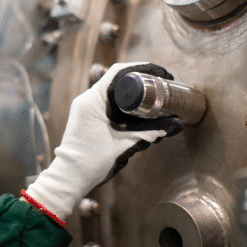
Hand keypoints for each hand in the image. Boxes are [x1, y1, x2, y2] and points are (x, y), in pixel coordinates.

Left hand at [25, 63, 182, 220]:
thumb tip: (176, 125)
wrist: (70, 177)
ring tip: (153, 98)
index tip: (160, 74)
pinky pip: (108, 104)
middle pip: (117, 81)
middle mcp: (87, 100)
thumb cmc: (91, 162)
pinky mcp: (87, 117)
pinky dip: (124, 105)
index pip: (118, 72)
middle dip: (141, 82)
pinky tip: (138, 112)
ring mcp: (85, 108)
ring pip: (113, 93)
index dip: (142, 68)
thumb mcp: (125, 145)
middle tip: (161, 86)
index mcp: (92, 100)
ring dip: (132, 94)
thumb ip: (150, 134)